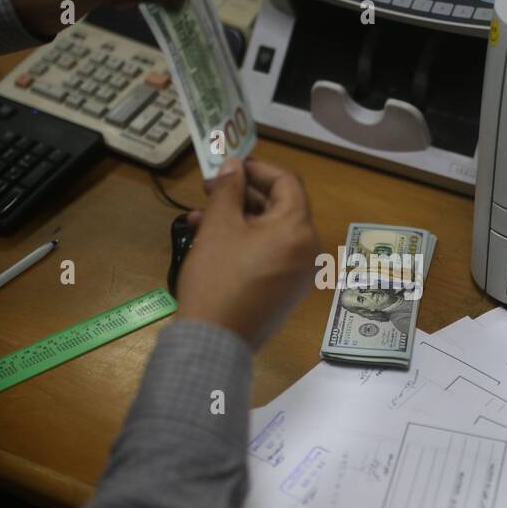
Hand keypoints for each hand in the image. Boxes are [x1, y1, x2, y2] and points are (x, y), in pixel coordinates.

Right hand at [175, 159, 320, 350]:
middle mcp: (308, 250)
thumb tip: (235, 166)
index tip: (229, 166)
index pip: (286, 182)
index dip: (257, 168)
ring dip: (237, 219)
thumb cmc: (218, 277)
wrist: (214, 342)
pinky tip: (211, 241)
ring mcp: (300, 275)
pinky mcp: (286, 292)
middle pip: (279, 207)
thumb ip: (229, 189)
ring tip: (198, 218)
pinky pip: (270, 255)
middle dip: (242, 195)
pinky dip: (245, 242)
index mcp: (299, 230)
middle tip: (208, 190)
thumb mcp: (219, 226)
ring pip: (270, 232)